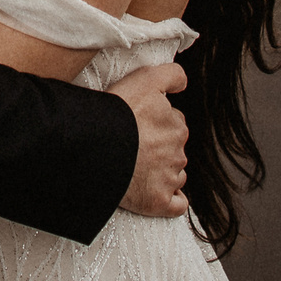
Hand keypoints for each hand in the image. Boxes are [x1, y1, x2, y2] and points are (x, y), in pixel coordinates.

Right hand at [109, 62, 189, 217]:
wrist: (97, 146)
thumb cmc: (119, 112)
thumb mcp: (146, 79)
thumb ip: (172, 75)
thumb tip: (183, 83)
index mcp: (177, 128)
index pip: (175, 124)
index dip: (158, 122)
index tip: (141, 124)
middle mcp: (177, 154)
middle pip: (174, 150)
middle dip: (161, 148)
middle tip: (136, 145)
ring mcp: (168, 180)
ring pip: (175, 175)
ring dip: (164, 172)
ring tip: (138, 167)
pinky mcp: (158, 202)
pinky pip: (176, 205)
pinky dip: (172, 200)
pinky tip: (161, 193)